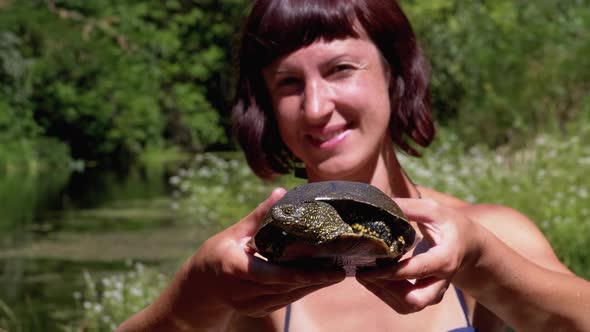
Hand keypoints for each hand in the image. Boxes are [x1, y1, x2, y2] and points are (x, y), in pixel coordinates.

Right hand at [189, 188, 345, 317]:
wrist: (199, 290)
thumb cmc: (215, 256)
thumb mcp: (233, 233)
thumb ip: (258, 216)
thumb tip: (280, 192)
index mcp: (237, 270)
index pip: (276, 275)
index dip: (304, 273)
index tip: (329, 268)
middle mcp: (246, 293)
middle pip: (289, 287)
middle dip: (318, 277)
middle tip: (344, 265)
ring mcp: (253, 305)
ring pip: (291, 295)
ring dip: (315, 284)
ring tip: (339, 270)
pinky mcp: (260, 310)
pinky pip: (287, 299)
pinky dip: (303, 288)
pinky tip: (320, 278)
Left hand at [355, 198, 479, 313]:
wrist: (468, 246)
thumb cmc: (449, 225)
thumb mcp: (434, 210)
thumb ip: (409, 207)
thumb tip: (380, 205)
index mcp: (445, 260)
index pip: (418, 270)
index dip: (391, 272)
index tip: (368, 269)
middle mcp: (441, 282)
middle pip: (415, 300)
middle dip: (386, 289)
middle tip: (363, 273)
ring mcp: (435, 293)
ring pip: (407, 305)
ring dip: (382, 293)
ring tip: (363, 273)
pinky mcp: (426, 297)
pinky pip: (404, 304)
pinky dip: (385, 294)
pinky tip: (372, 277)